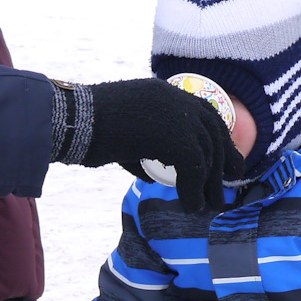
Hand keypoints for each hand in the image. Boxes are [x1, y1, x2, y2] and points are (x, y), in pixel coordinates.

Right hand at [77, 78, 241, 213]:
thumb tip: (158, 175)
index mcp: (163, 94)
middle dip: (224, 161)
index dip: (217, 138)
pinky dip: (194, 191)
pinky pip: (195, 168)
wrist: (72, 122)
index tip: (224, 161)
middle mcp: (174, 99)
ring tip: (211, 206)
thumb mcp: (125, 138)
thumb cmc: (87, 131)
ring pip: (207, 152)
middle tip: (228, 186)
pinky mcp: (175, 136)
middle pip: (213, 132)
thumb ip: (145, 151)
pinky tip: (190, 207)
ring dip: (210, 183)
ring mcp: (176, 114)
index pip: (205, 113)